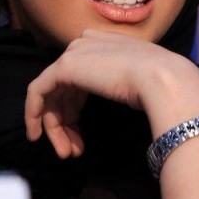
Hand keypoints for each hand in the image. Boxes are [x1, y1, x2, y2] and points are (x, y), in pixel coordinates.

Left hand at [24, 30, 198, 157]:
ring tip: (66, 153)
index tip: (81, 140)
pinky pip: (38, 90)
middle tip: (71, 152)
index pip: (80, 79)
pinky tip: (37, 134)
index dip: (75, 111)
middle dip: (65, 123)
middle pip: (65, 89)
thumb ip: (123, 85)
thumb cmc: (163, 88)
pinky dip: (34, 113)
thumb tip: (122, 96)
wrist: (165, 81)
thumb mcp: (141, 84)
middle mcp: (87, 45)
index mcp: (105, 47)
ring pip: (52, 94)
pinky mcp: (64, 67)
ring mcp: (75, 54)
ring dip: (55, 127)